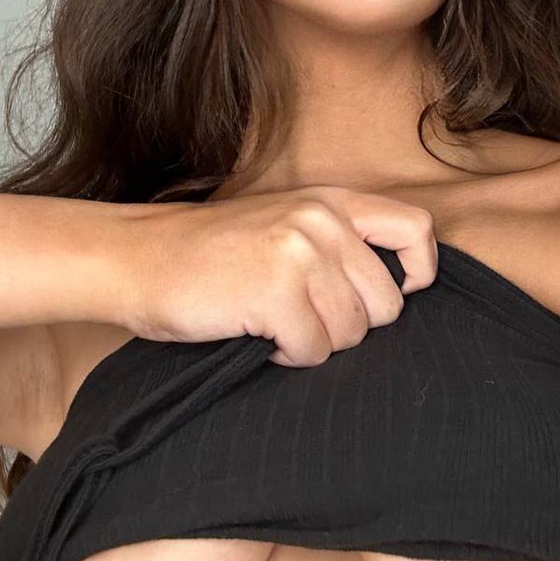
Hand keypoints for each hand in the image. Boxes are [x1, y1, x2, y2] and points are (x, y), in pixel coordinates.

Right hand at [119, 185, 437, 366]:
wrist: (140, 257)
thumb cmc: (216, 252)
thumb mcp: (288, 222)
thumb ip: (339, 242)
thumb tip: (400, 292)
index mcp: (334, 202)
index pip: (416, 230)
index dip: (419, 271)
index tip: (398, 294)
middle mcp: (324, 222)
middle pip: (386, 304)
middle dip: (350, 327)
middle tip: (305, 320)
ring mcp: (300, 255)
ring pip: (351, 333)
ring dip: (314, 343)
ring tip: (275, 324)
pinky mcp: (275, 293)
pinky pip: (313, 351)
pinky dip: (287, 358)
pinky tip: (259, 338)